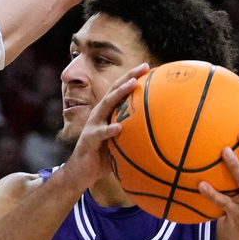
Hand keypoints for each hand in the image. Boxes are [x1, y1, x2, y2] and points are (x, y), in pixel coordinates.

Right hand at [56, 64, 145, 191]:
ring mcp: (93, 125)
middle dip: (128, 77)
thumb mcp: (120, 142)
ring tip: (132, 85)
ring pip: (106, 105)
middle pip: (113, 90)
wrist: (81, 172)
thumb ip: (133, 134)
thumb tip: (158, 134)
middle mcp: (99, 114)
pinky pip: (100, 133)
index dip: (132, 77)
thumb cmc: (103, 157)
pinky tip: (119, 128)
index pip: (120, 91)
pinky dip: (109, 130)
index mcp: (107, 113)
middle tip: (143, 67)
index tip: (147, 67)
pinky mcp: (88, 139)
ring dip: (119, 94)